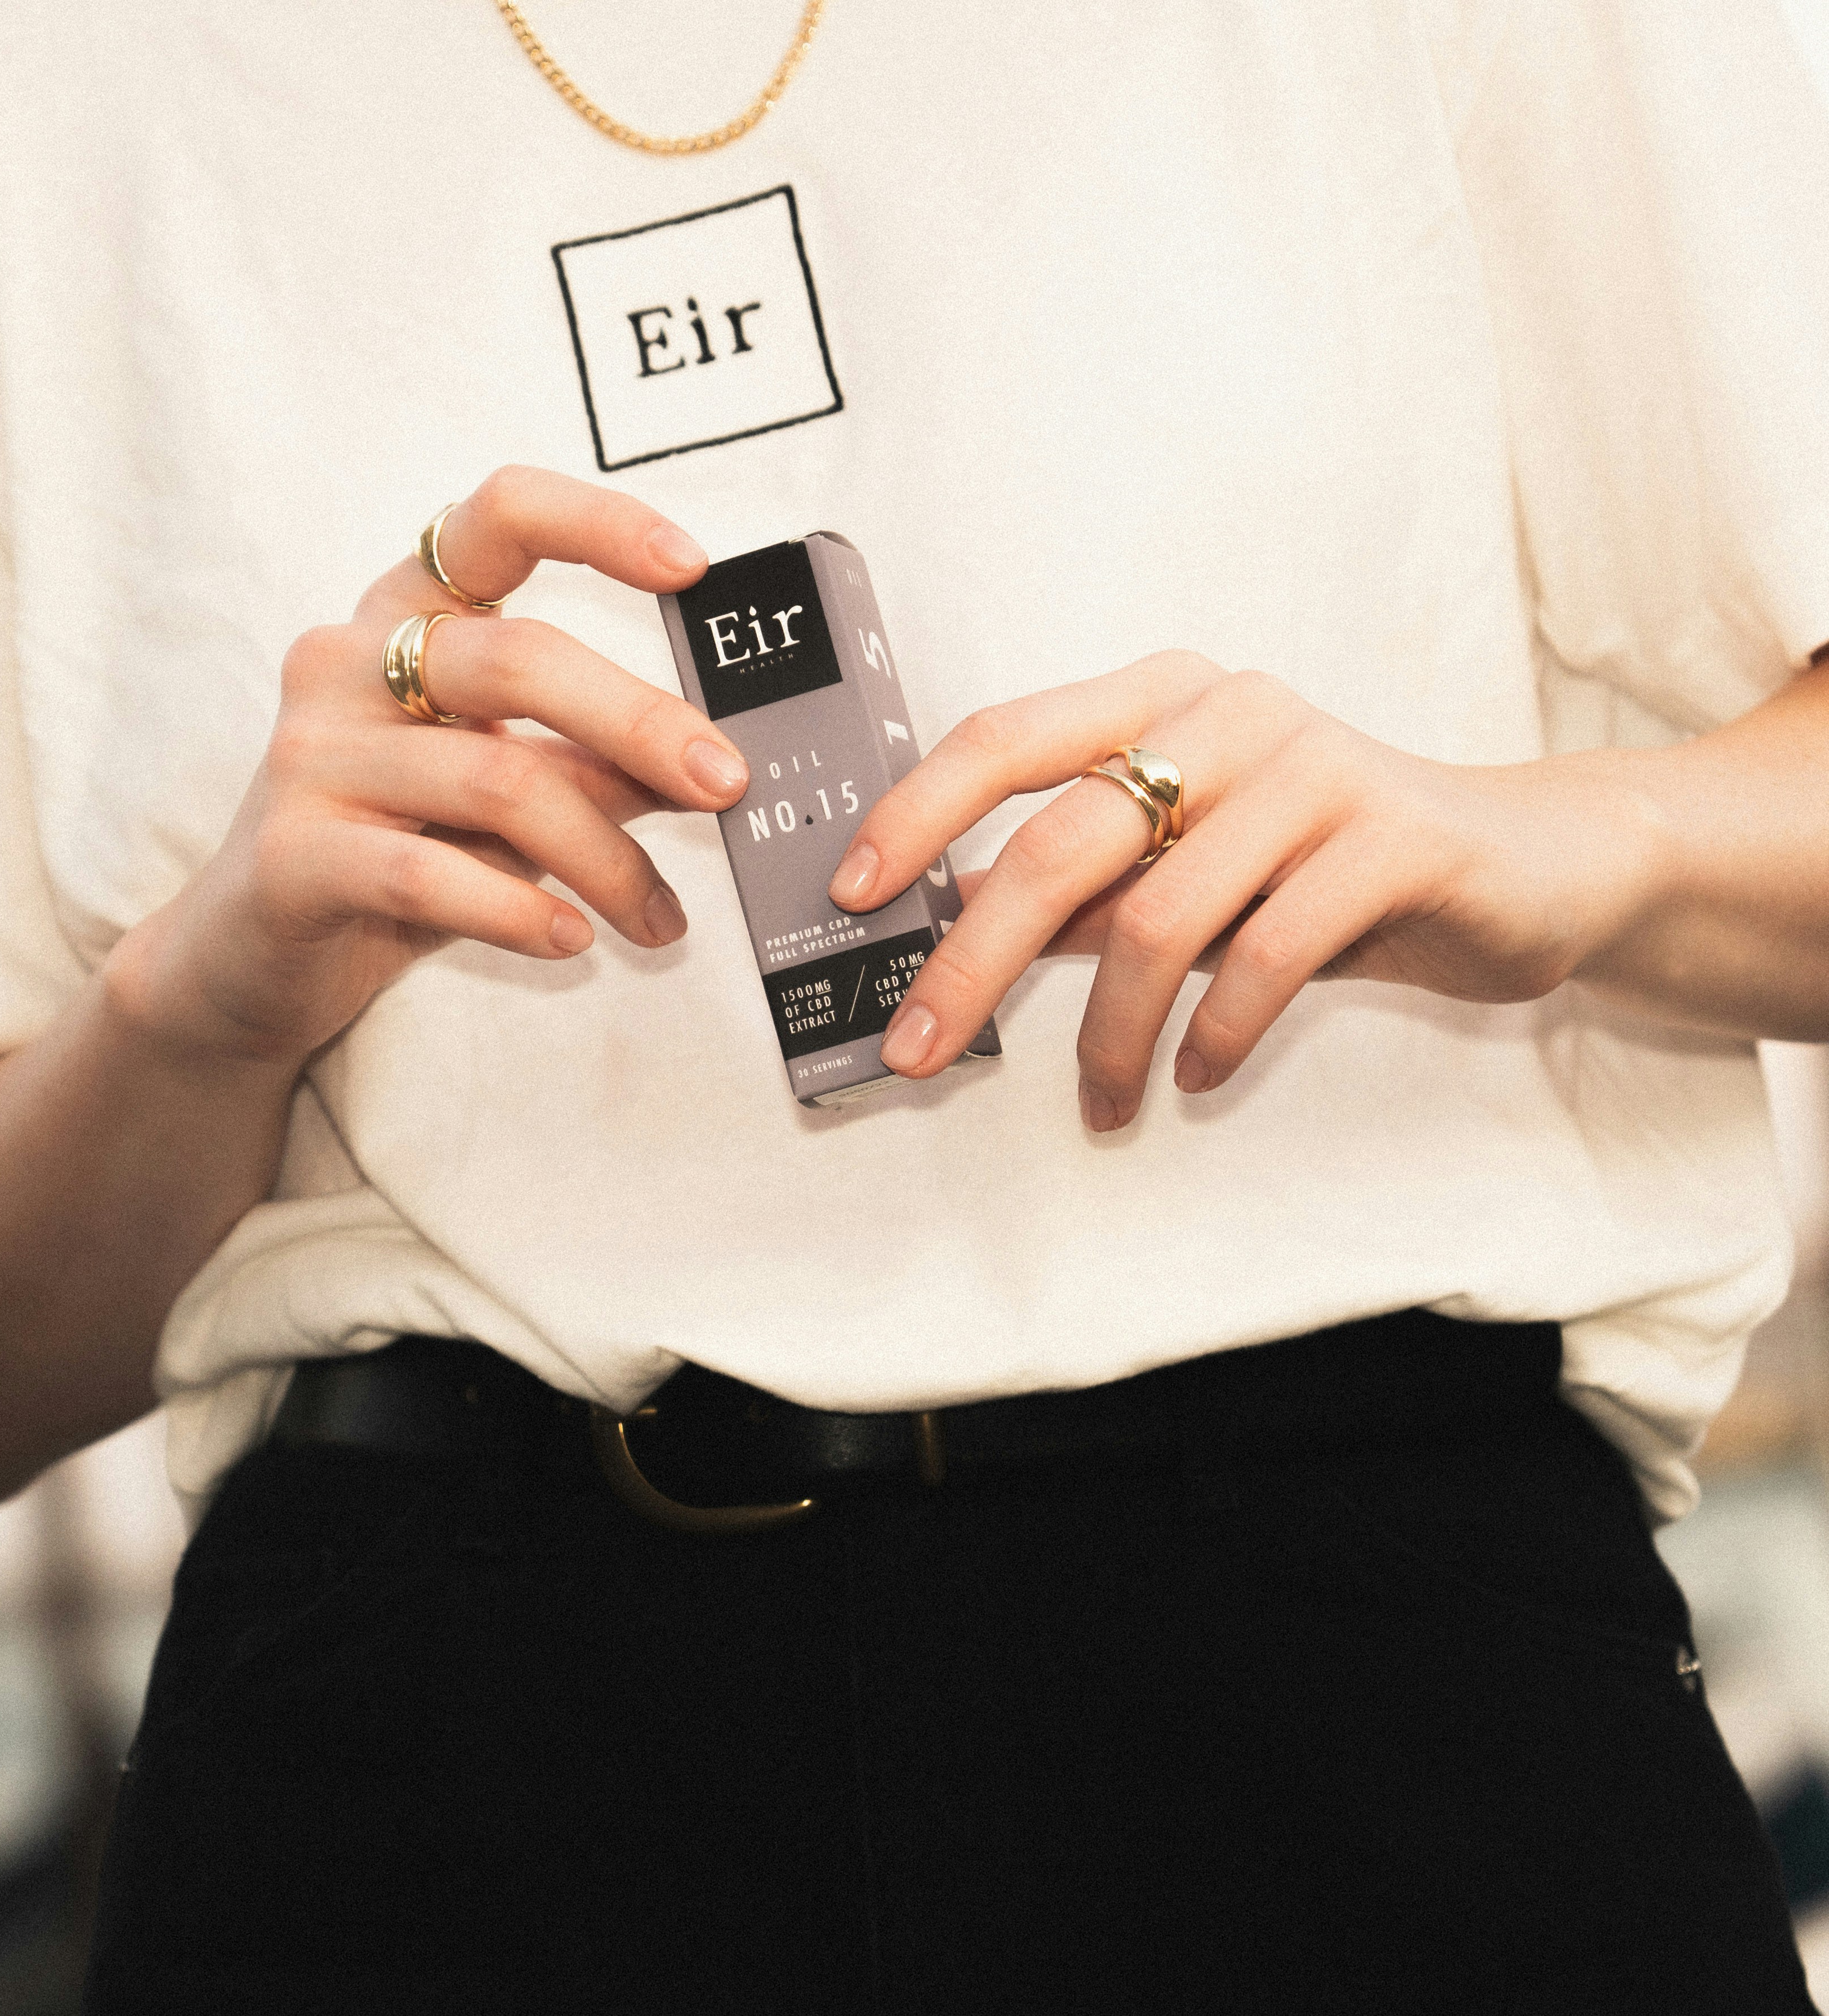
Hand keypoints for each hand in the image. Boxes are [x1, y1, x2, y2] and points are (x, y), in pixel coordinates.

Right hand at [105, 467, 747, 1065]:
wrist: (247, 956)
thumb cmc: (397, 852)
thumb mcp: (506, 796)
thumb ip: (591, 764)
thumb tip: (711, 760)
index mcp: (403, 617)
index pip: (495, 519)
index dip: (598, 524)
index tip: (694, 564)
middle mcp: (346, 663)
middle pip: (517, 659)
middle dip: (640, 722)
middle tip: (724, 783)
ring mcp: (310, 756)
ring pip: (492, 780)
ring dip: (603, 856)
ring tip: (656, 918)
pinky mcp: (290, 856)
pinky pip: (427, 875)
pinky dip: (519, 910)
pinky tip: (570, 940)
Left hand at [827, 652, 1667, 1129]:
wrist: (1528, 860)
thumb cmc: (1332, 863)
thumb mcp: (1195, 864)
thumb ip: (1090, 885)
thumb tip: (952, 924)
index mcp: (1163, 698)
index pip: (1006, 737)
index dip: (915, 812)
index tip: (851, 896)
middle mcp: (1230, 713)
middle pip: (1062, 841)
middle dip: (976, 961)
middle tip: (921, 1049)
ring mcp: (1316, 767)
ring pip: (1161, 915)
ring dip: (1111, 1031)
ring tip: (1105, 1099)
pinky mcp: (1393, 836)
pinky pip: (1270, 950)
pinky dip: (1217, 1030)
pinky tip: (1197, 1073)